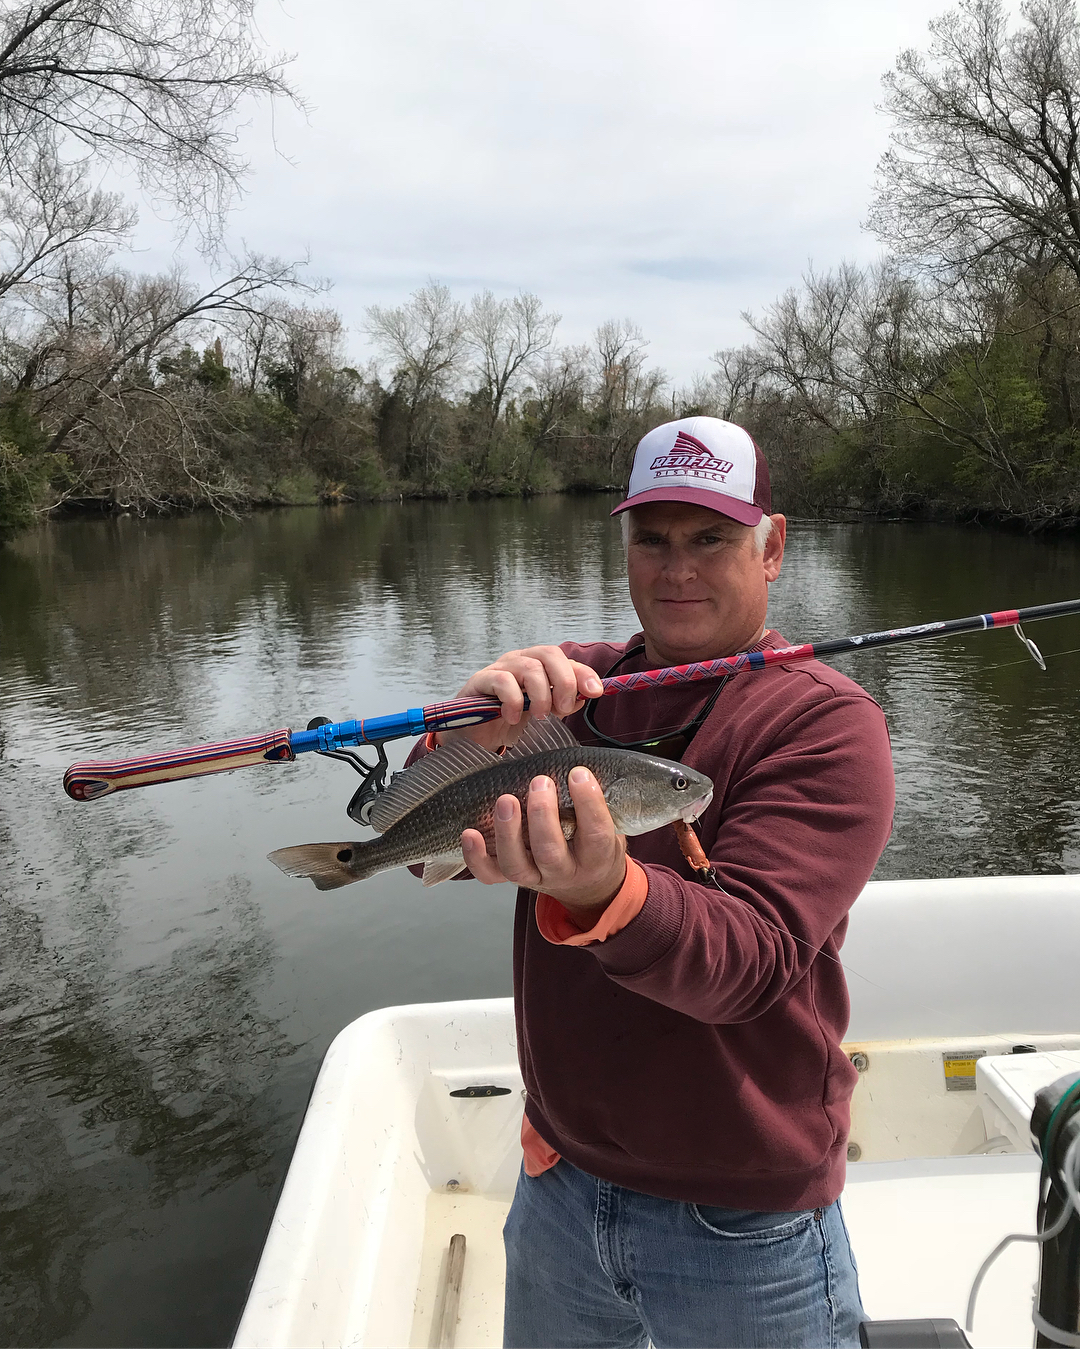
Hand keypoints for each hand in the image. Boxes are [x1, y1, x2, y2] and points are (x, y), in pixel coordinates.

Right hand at [439, 645, 603, 750]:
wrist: (474, 735)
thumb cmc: (509, 719)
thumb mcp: (542, 713)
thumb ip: (562, 703)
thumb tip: (582, 696)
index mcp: (538, 665)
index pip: (565, 659)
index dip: (583, 673)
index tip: (596, 692)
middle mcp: (521, 660)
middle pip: (549, 654)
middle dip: (563, 682)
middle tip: (563, 708)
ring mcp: (500, 668)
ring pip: (530, 667)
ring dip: (541, 695)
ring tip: (539, 717)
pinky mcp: (480, 680)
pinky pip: (503, 681)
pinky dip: (513, 701)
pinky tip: (513, 718)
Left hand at [462, 766, 626, 924]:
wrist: (588, 885)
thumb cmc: (595, 841)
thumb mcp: (610, 821)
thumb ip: (599, 797)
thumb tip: (579, 761)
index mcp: (597, 857)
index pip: (596, 833)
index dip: (588, 802)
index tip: (578, 773)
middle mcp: (565, 872)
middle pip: (549, 851)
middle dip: (542, 814)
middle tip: (540, 782)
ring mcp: (536, 878)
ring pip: (516, 865)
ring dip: (508, 832)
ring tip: (506, 800)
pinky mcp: (512, 879)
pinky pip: (490, 875)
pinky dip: (477, 857)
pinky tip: (470, 833)